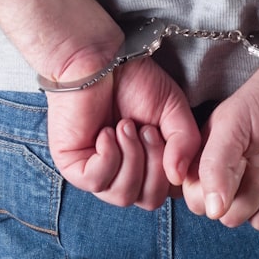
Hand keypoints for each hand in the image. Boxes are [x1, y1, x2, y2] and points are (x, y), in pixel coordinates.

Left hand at [47, 57, 200, 209]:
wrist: (99, 59)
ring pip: (122, 195)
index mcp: (148, 166)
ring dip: (131, 157)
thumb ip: (185, 143)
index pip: (167, 193)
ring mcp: (97, 173)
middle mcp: (124, 174)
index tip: (169, 137)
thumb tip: (179, 176)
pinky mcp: (73, 167)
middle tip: (145, 129)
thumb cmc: (134, 81)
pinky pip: (97, 182)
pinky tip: (106, 132)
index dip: (174, 172)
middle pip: (148, 200)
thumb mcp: (174, 112)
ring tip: (124, 126)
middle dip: (153, 164)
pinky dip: (109, 156)